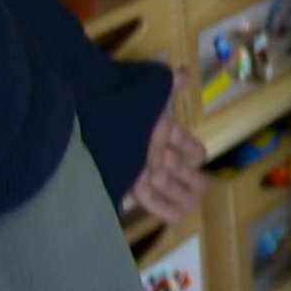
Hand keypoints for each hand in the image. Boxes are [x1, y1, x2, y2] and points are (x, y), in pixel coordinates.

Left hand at [127, 73, 207, 221]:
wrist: (87, 113)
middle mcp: (147, 147)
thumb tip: (184, 73)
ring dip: (175, 197)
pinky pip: (140, 195)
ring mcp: (135, 164)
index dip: (190, 147)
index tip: (203, 157)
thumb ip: (168, 86)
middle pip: (172, 166)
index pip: (178, 139)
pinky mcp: (122, 177)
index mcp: (156, 128)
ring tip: (189, 209)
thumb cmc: (122, 102)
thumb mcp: (150, 90)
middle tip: (203, 191)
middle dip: (187, 179)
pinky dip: (153, 206)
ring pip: (160, 184)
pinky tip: (165, 217)